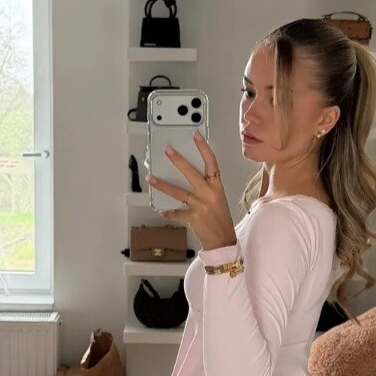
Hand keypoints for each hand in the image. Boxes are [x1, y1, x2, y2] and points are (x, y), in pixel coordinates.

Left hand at [145, 130, 237, 251]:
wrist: (223, 240)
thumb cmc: (220, 218)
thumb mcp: (217, 197)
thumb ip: (205, 185)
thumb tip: (185, 173)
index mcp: (217, 186)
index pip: (212, 162)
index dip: (204, 147)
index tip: (196, 135)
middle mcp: (209, 194)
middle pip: (192, 173)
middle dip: (178, 161)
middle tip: (167, 150)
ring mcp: (201, 206)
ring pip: (179, 192)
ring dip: (163, 185)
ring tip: (151, 178)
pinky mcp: (193, 218)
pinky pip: (176, 212)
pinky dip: (168, 212)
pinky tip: (161, 209)